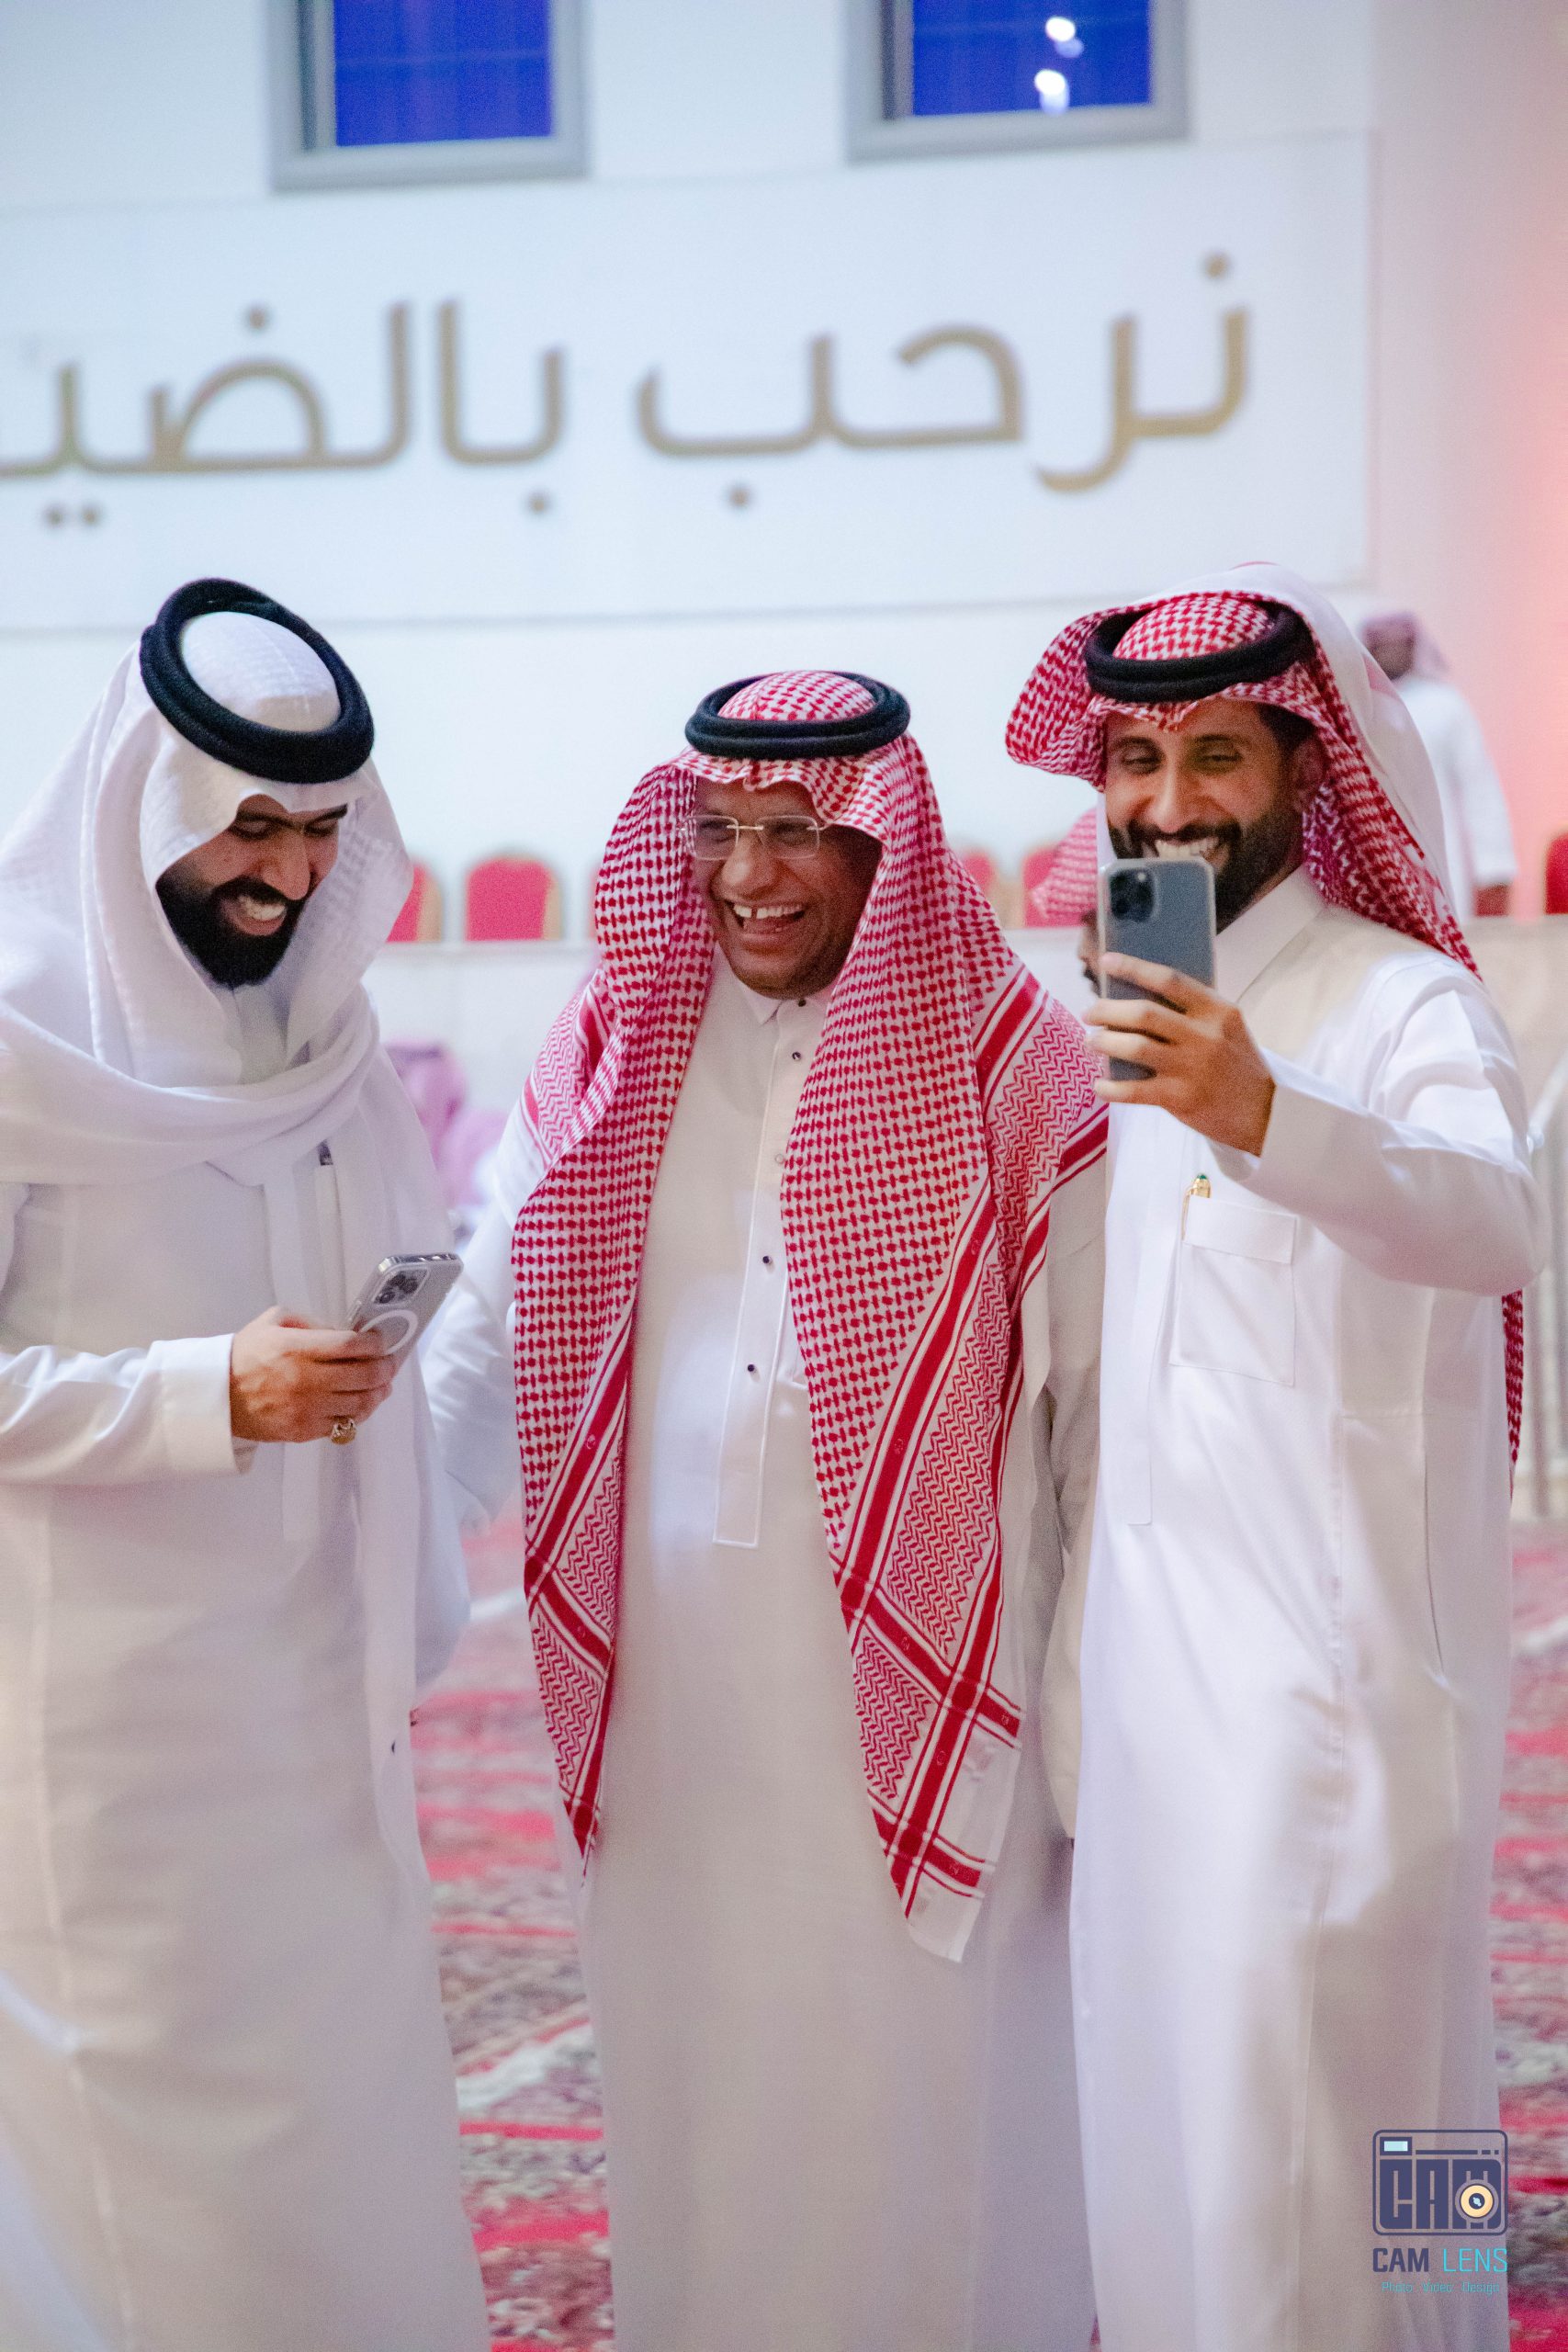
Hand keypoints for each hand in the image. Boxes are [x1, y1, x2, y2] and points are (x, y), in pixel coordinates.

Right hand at [229, 1308, 394, 1444]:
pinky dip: (359, 1413)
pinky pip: (344, 1424)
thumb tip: (347, 1335)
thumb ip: (313, 1324)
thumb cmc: (247, 1354)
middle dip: (385, 1369)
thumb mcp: (275, 1321)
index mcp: (297, 1348)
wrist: (218, 1396)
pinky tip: (361, 1402)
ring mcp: (306, 1409)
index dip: (375, 1344)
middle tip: (390, 1364)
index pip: (351, 1346)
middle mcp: (305, 1380)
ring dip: (378, 1393)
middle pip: (364, 1376)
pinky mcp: (304, 1431)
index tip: (383, 1342)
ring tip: (383, 1385)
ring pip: (360, 1404)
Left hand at [1085, 954, 1275, 1154]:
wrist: (1264, 1113)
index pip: (1170, 980)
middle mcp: (1205, 1035)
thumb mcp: (1227, 1028)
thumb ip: (1193, 1011)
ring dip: (1104, 1042)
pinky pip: (1134, 1090)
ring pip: (1135, 1047)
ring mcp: (1192, 1067)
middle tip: (1090, 1013)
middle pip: (1144, 1013)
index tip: (1107, 961)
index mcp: (1217, 1011)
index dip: (1133, 968)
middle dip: (1107, 1010)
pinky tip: (1099, 1084)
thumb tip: (1139, 995)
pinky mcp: (1181, 1098)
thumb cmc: (1236, 1064)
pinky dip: (1110, 1087)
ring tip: (1092, 1042)